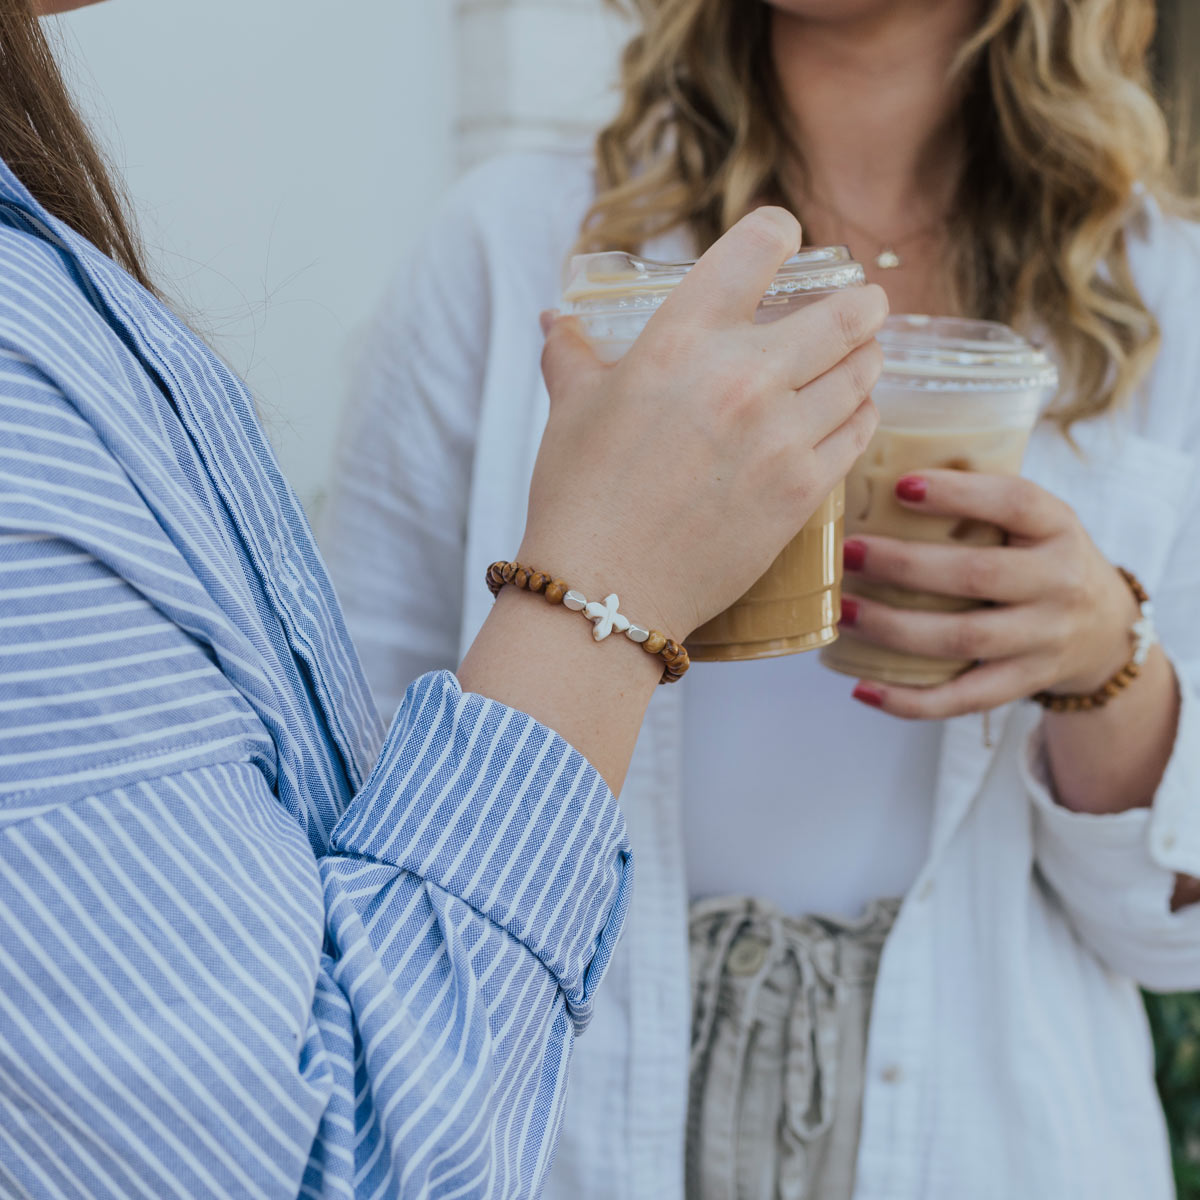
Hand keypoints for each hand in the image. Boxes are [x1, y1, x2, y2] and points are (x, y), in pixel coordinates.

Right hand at [523, 207, 887, 639]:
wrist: (605, 588)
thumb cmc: (581, 494)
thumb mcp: (571, 407)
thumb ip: (573, 352)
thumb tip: (556, 319)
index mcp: (682, 337)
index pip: (761, 244)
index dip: (780, 233)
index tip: (786, 243)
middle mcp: (743, 375)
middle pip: (844, 313)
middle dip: (861, 303)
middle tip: (864, 304)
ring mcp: (782, 435)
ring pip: (862, 373)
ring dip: (866, 359)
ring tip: (862, 358)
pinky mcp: (804, 489)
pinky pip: (860, 431)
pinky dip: (862, 413)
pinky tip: (852, 412)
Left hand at [840, 469, 1140, 718]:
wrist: (1104, 630)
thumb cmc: (1039, 558)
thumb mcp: (1034, 521)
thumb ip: (979, 503)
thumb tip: (876, 479)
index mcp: (1058, 527)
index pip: (1014, 502)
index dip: (959, 493)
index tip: (900, 486)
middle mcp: (1058, 583)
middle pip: (977, 575)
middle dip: (904, 566)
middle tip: (848, 553)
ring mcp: (1044, 639)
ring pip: (963, 639)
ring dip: (893, 628)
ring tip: (842, 612)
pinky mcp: (1024, 682)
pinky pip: (963, 698)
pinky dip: (910, 700)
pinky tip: (862, 689)